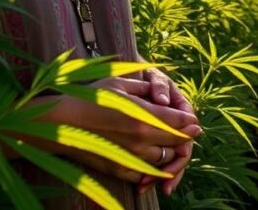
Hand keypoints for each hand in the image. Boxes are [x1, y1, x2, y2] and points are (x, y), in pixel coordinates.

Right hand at [34, 76, 199, 182]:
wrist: (62, 123)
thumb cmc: (90, 98)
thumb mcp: (119, 84)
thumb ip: (145, 88)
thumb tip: (163, 94)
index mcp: (143, 116)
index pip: (179, 122)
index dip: (190, 121)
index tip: (194, 121)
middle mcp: (141, 139)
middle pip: (177, 141)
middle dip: (186, 137)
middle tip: (190, 132)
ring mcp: (131, 157)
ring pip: (165, 159)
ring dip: (171, 152)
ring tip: (172, 145)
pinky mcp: (121, 170)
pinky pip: (147, 174)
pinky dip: (155, 170)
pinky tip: (155, 162)